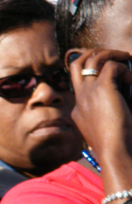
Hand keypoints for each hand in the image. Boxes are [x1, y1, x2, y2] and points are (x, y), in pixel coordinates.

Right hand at [67, 49, 131, 163]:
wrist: (113, 149)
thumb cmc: (116, 144)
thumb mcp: (108, 127)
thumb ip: (108, 112)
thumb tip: (125, 94)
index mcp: (79, 109)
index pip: (80, 83)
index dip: (96, 74)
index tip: (116, 75)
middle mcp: (80, 98)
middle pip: (77, 64)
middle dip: (94, 54)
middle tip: (113, 55)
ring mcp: (88, 92)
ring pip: (92, 58)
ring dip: (111, 54)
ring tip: (126, 58)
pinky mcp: (101, 88)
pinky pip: (111, 66)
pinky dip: (124, 68)